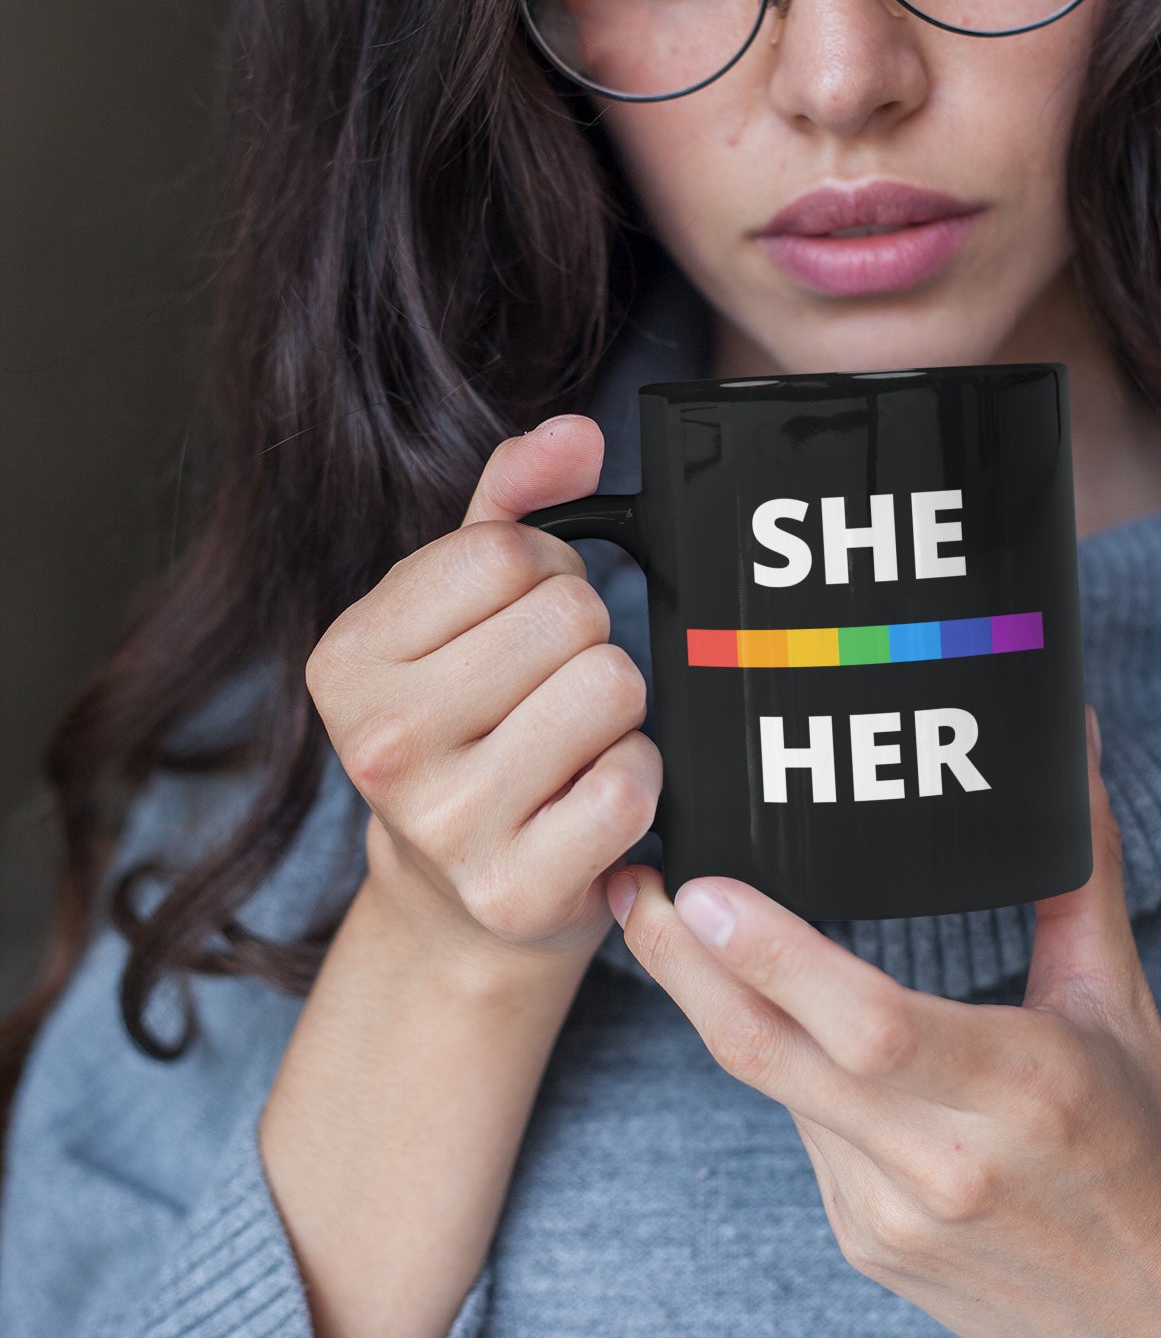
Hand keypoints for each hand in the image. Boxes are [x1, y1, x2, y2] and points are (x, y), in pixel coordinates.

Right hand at [305, 415, 660, 974]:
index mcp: (346, 658)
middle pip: (570, 616)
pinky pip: (633, 782)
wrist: (456, 905)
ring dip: (617, 711)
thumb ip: (512, 505)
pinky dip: (637, 781)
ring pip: (612, 687)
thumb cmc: (467, 727)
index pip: (508, 551)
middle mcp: (380, 743)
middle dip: (585, 642)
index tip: (523, 625)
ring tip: (570, 745)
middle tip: (549, 693)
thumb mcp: (459, 610)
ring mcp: (445, 824)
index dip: (547, 573)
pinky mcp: (516, 889)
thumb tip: (576, 433)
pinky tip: (587, 802)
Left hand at [605, 710, 1160, 1337]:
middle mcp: (947, 1163)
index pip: (871, 1025)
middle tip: (632, 885)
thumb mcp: (1119, 1002)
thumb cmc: (1152, 1142)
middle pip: (778, 1059)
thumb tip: (1075, 736)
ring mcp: (895, 1218)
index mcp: (1023, 1089)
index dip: (775, 960)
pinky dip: (779, 1067)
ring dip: (717, 1008)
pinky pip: (801, 1136)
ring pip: (775, 1092)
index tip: (702, 891)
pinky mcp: (868, 1248)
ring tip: (667, 923)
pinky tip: (760, 1011)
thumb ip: (1079, 868)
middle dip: (686, 969)